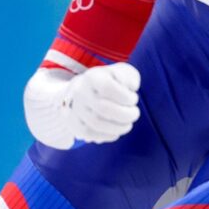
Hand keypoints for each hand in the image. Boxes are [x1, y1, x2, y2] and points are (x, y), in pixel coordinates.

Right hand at [24, 62, 140, 147]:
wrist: (83, 89)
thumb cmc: (109, 82)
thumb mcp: (122, 73)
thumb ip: (130, 77)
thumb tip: (130, 87)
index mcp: (92, 77)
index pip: (108, 88)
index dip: (126, 97)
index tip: (133, 99)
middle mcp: (80, 91)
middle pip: (103, 108)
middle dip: (126, 115)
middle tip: (134, 114)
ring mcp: (75, 108)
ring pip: (96, 124)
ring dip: (118, 128)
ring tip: (127, 124)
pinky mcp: (73, 123)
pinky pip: (89, 134)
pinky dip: (106, 136)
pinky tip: (116, 132)